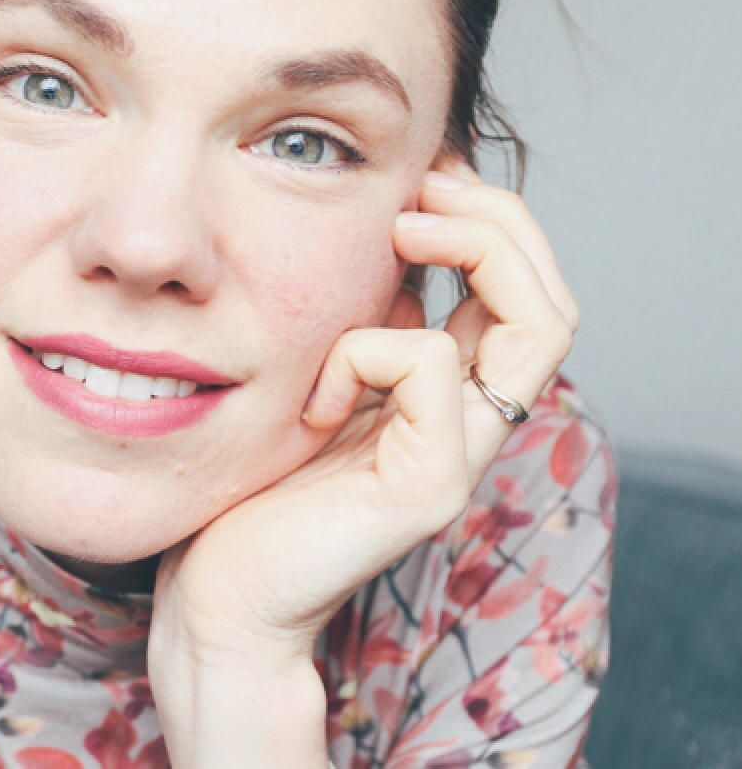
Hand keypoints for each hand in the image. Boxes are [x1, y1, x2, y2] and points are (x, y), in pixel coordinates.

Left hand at [147, 159, 579, 766]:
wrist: (219, 595)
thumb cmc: (248, 487)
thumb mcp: (310, 382)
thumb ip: (357, 332)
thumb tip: (385, 257)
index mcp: (445, 401)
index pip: (521, 298)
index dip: (489, 223)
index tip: (424, 176)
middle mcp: (470, 428)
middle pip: (552, 303)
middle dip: (501, 221)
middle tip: (427, 186)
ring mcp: (459, 459)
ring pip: (536, 325)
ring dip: (474, 249)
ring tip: (402, 230)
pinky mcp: (426, 486)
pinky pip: (430, 367)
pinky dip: (367, 348)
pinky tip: (313, 395)